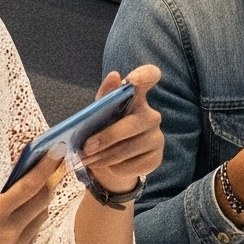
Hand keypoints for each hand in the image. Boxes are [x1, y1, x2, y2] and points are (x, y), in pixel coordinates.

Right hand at [0, 152, 61, 243]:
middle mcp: (10, 231)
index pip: (30, 185)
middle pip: (43, 199)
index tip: (57, 150)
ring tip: (31, 189)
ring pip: (42, 216)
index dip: (46, 166)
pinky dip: (33, 220)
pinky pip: (35, 233)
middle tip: (47, 166)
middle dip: (48, 179)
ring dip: (41, 200)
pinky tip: (20, 215)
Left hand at [80, 65, 164, 193]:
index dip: (144, 76)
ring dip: (105, 156)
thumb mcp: (100, 114)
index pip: (150, 77)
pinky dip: (116, 167)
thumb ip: (105, 96)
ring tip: (89, 160)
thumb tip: (114, 75)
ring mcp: (157, 137)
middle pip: (132, 124)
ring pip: (130, 148)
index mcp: (137, 98)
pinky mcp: (156, 158)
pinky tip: (109, 166)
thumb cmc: (105, 131)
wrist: (112, 163)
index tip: (132, 80)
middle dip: (107, 137)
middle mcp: (151, 115)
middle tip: (86, 148)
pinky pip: (133, 165)